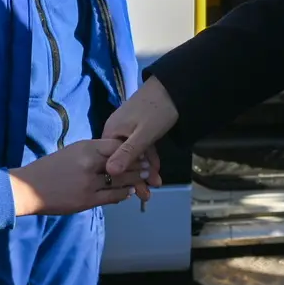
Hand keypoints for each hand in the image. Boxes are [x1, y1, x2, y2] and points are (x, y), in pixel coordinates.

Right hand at [11, 139, 146, 216]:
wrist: (26, 189)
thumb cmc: (49, 169)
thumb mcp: (71, 153)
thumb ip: (92, 154)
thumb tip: (115, 155)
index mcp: (84, 148)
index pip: (116, 145)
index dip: (131, 149)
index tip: (141, 151)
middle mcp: (88, 164)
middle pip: (122, 163)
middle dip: (138, 166)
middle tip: (149, 167)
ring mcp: (88, 183)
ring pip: (119, 181)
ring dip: (134, 181)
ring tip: (144, 180)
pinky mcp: (86, 200)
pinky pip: (111, 197)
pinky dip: (122, 194)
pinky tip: (128, 193)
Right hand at [101, 78, 179, 207]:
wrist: (174, 87)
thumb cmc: (157, 110)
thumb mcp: (144, 134)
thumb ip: (128, 153)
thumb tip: (109, 173)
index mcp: (111, 132)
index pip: (112, 161)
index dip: (121, 178)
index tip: (132, 194)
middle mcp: (115, 131)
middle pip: (123, 159)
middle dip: (135, 178)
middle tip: (147, 197)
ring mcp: (127, 129)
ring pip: (134, 155)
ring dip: (144, 171)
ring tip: (155, 186)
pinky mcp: (138, 128)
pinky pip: (140, 147)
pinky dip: (149, 159)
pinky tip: (156, 171)